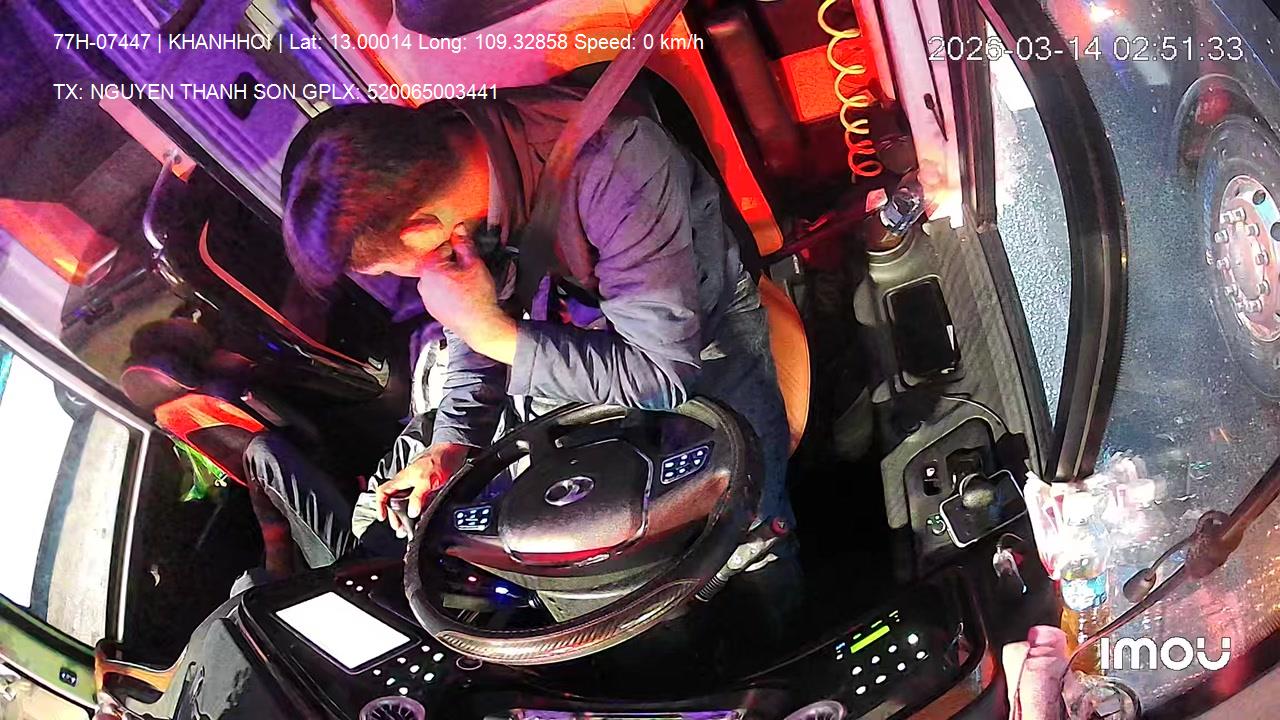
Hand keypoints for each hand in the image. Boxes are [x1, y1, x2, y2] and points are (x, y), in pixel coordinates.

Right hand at [375, 442, 469, 537]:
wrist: (453, 451)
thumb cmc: (438, 460)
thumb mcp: (426, 481)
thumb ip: (417, 497)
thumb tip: (411, 513)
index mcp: (402, 480)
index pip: (383, 492)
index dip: (380, 505)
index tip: (383, 517)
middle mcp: (407, 482)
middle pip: (394, 501)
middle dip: (395, 516)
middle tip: (400, 528)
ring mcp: (417, 485)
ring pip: (406, 502)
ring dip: (407, 515)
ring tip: (410, 527)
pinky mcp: (428, 487)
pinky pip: (419, 501)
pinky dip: (419, 510)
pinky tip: (422, 517)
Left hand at [416, 224, 516, 362]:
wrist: (479, 325)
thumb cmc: (477, 295)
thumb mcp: (474, 264)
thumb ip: (464, 243)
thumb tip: (458, 227)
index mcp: (429, 267)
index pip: (442, 247)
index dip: (457, 250)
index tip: (467, 256)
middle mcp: (422, 282)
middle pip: (437, 262)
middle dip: (452, 263)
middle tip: (468, 271)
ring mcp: (425, 297)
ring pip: (437, 278)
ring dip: (449, 277)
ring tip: (465, 285)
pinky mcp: (431, 308)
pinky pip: (437, 292)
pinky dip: (447, 291)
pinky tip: (460, 295)